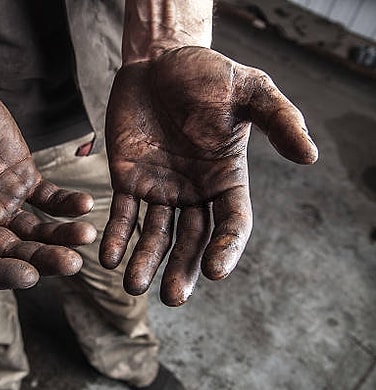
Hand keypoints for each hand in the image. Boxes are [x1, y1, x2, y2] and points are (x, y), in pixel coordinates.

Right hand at [0, 78, 95, 288]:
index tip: (29, 277)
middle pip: (12, 253)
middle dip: (42, 261)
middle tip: (71, 264)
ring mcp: (2, 203)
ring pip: (35, 231)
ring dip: (60, 237)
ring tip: (86, 237)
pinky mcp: (23, 179)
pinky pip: (48, 198)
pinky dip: (66, 203)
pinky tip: (84, 206)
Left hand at [100, 47, 317, 305]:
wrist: (160, 62)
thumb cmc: (208, 74)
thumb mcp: (250, 90)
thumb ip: (279, 119)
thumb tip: (310, 157)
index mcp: (226, 178)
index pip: (232, 223)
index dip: (226, 248)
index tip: (214, 272)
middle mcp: (194, 191)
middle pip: (191, 240)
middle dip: (182, 269)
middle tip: (173, 297)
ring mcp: (160, 188)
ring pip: (154, 234)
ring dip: (145, 261)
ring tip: (133, 287)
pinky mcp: (128, 179)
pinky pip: (122, 213)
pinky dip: (117, 236)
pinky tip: (109, 259)